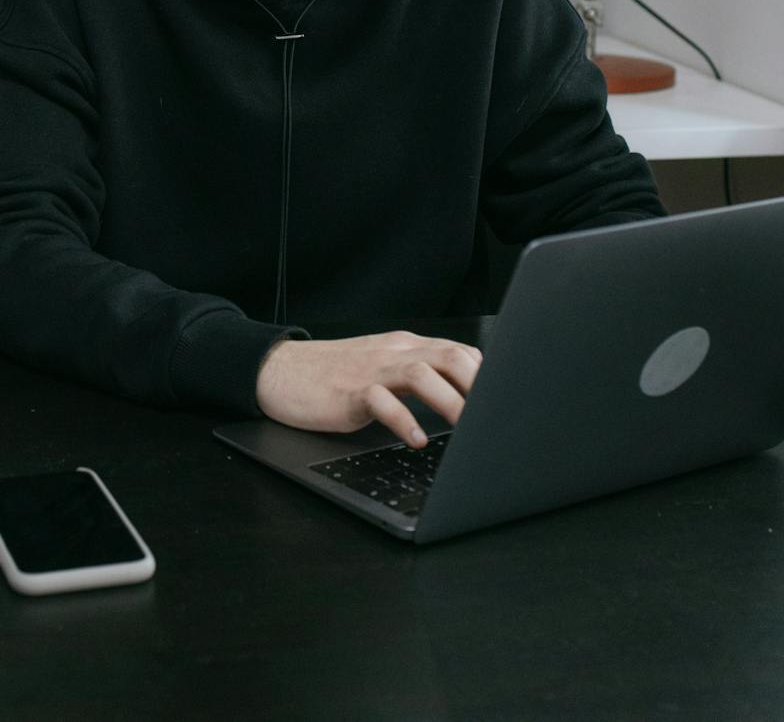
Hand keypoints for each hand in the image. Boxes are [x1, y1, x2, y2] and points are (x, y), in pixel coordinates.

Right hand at [255, 331, 481, 447]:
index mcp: (405, 346)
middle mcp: (393, 352)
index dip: (486, 375)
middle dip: (478, 386)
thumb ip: (417, 375)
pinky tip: (416, 438)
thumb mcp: (382, 368)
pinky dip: (403, 420)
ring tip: (466, 428)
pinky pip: (381, 402)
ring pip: (421, 374)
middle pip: (448, 356)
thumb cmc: (334, 376)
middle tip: (493, 415)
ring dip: (450, 401)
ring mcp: (371, 369)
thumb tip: (462, 397)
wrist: (280, 371)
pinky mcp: (349, 392)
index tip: (503, 400)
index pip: (458, 351)